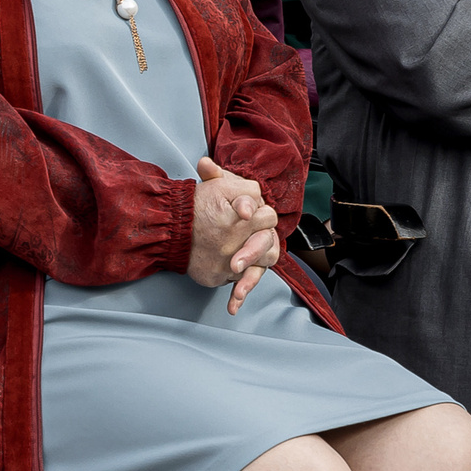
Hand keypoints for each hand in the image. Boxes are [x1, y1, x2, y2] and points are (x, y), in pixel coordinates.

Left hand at [189, 155, 281, 310]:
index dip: (248, 208)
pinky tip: (232, 306)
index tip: (239, 212)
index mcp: (256, 210)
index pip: (259, 209)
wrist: (213, 219)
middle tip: (235, 263)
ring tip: (237, 291)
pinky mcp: (249, 268)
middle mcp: (262, 231)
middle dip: (251, 252)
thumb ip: (213, 176)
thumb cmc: (221, 202)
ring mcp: (257, 252)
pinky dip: (240, 294)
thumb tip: (205, 164)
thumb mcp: (217, 188)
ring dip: (249, 280)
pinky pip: (249, 281)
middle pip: (265, 242)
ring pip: (261, 266)